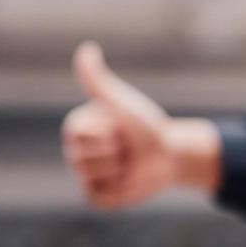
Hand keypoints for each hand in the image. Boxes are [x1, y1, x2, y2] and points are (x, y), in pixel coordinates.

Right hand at [61, 42, 219, 207]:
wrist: (169, 153)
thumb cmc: (145, 125)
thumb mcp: (120, 101)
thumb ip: (98, 80)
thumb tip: (86, 48)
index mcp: (77, 129)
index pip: (78, 134)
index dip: (107, 130)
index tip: (118, 126)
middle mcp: (76, 153)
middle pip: (82, 158)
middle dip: (113, 150)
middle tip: (126, 146)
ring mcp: (85, 177)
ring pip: (91, 177)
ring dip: (118, 169)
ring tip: (128, 162)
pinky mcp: (97, 197)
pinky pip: (98, 196)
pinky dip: (117, 189)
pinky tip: (126, 180)